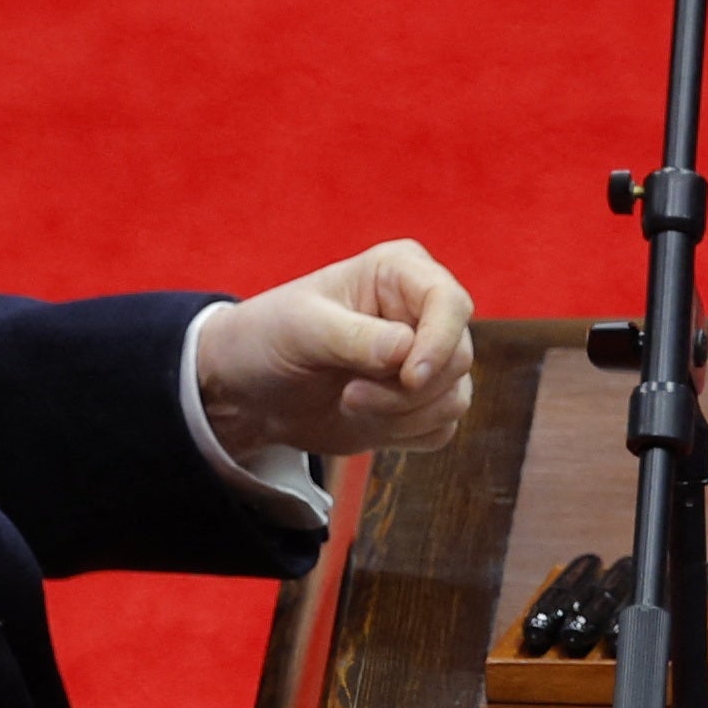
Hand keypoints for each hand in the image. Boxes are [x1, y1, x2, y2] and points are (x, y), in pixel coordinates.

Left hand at [197, 240, 476, 461]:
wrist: (249, 390)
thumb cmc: (269, 338)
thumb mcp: (302, 329)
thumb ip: (356, 339)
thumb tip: (407, 353)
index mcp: (400, 272)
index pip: (450, 304)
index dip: (439, 342)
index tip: (409, 378)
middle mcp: (422, 312)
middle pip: (458, 357)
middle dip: (405, 390)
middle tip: (350, 395)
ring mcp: (425, 358)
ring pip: (454, 398)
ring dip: (401, 415)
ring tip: (348, 402)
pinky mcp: (420, 403)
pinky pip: (440, 428)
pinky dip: (403, 434)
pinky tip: (362, 420)